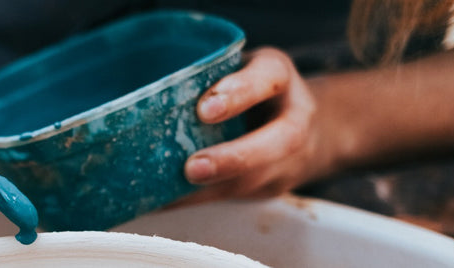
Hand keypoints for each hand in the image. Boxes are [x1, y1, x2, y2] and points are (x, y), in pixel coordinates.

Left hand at [176, 47, 340, 204]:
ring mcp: (290, 156)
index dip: (240, 93)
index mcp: (278, 74)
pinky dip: (200, 198)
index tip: (205, 109)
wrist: (305, 124)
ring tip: (171, 194)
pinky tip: (166, 201)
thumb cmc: (248, 85)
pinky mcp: (272, 184)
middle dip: (235, 157)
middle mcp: (295, 115)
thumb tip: (148, 89)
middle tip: (193, 169)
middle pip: (282, 140)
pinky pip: (239, 194)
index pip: (269, 76)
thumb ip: (206, 72)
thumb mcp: (236, 64)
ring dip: (213, 188)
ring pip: (259, 178)